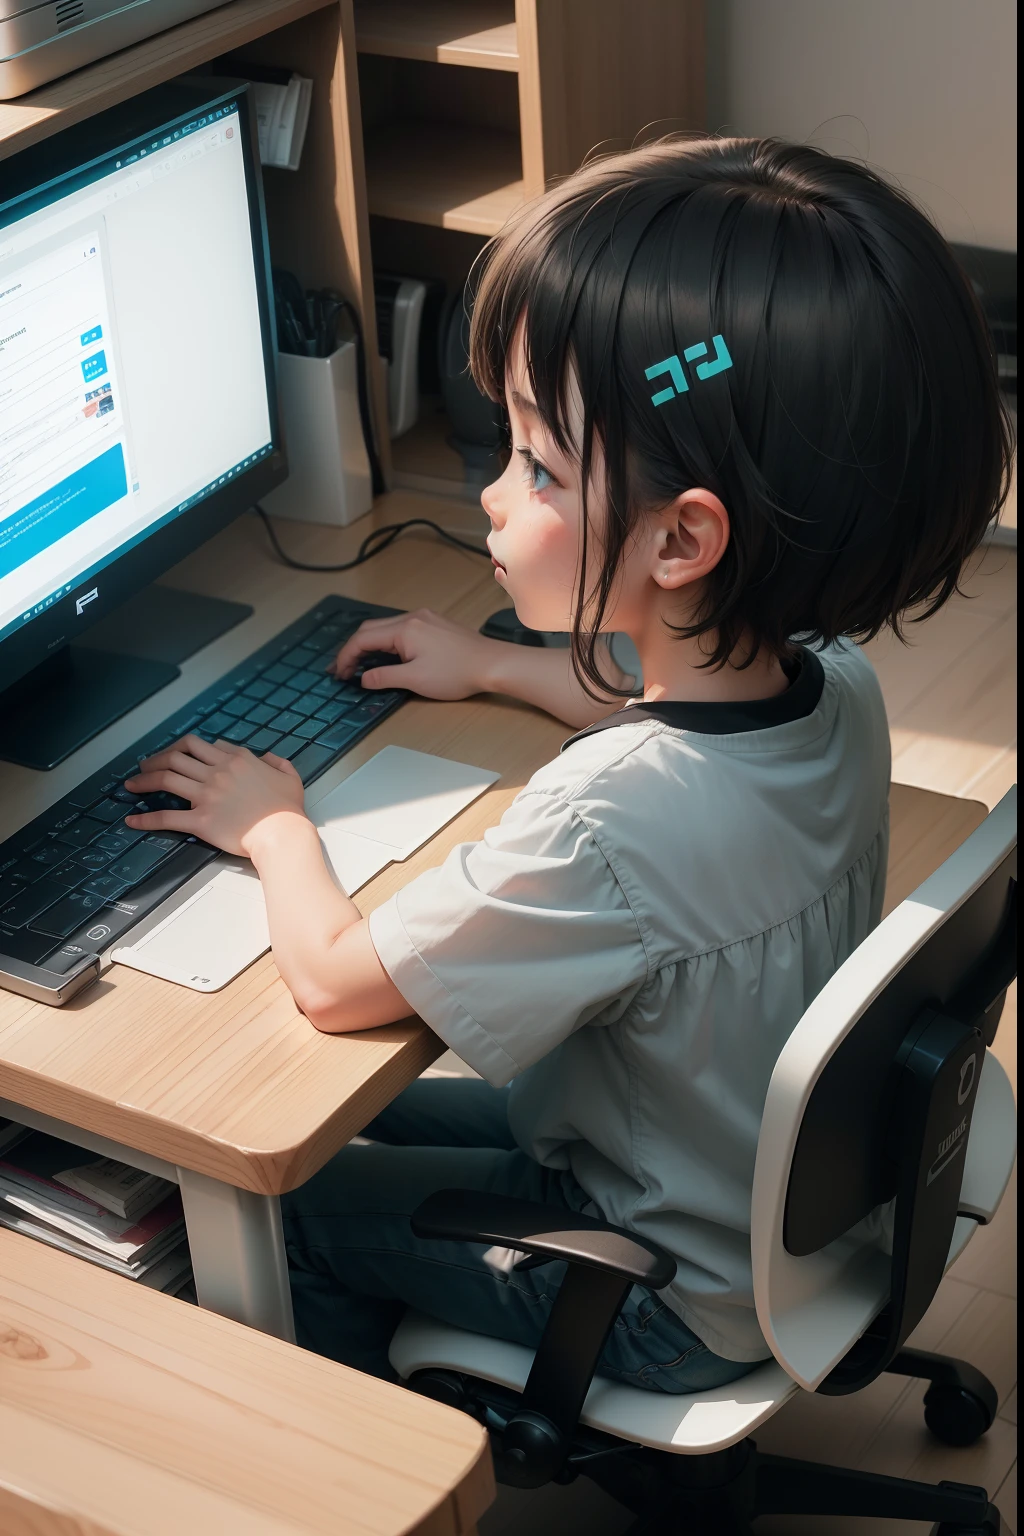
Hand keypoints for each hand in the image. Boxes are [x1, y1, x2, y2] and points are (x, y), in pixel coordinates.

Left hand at [123, 735, 306, 857]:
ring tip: (132, 785)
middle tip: (145, 765)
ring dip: (144, 780)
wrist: (282, 833)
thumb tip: (268, 758)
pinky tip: (133, 821)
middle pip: (177, 756)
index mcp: (236, 760)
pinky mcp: (200, 820)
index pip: (200, 745)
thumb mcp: (289, 776)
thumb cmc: (287, 810)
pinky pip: (167, 817)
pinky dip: (146, 819)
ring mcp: (207, 795)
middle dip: (156, 759)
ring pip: (166, 778)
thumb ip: (277, 762)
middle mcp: (217, 772)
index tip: (176, 755)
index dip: (182, 748)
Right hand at [331, 608, 498, 700]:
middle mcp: (412, 617)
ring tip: (361, 664)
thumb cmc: (457, 673)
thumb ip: (384, 677)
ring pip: (386, 627)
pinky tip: (387, 655)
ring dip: (370, 644)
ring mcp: (425, 618)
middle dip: (353, 649)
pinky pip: (401, 628)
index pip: (362, 639)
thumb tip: (363, 678)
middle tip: (343, 669)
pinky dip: (387, 641)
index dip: (346, 657)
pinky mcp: (434, 624)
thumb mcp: (415, 680)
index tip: (339, 674)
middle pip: (371, 629)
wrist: (493, 664)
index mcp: (404, 629)